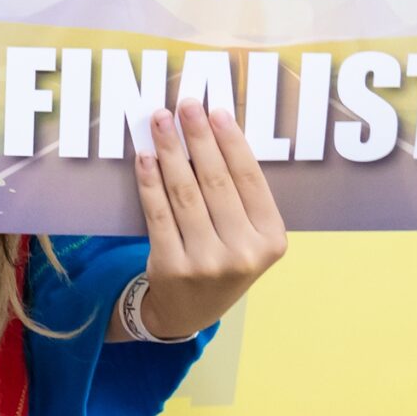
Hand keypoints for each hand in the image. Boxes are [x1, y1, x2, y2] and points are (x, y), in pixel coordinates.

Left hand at [126, 98, 288, 338]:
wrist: (189, 310)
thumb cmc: (223, 258)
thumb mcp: (247, 234)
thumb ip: (238, 194)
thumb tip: (212, 131)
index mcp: (271, 239)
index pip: (250, 179)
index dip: (232, 141)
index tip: (216, 111)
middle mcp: (244, 253)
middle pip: (216, 182)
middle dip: (199, 137)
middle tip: (185, 105)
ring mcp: (207, 263)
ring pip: (185, 194)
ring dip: (170, 151)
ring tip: (160, 122)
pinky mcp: (172, 267)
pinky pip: (158, 214)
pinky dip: (150, 182)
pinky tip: (145, 157)